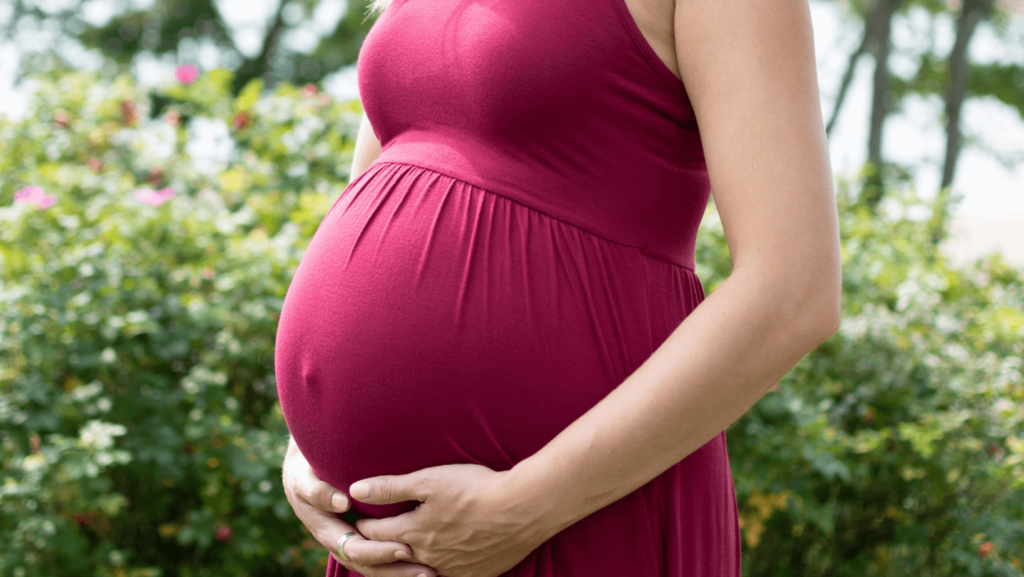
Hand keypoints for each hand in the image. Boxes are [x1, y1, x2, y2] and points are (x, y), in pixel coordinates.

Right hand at [282, 440, 438, 576]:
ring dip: (403, 571)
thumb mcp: (304, 479)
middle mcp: (341, 542)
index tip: (404, 548)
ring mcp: (353, 541)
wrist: (304, 470)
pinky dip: (402, 562)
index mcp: (327, 532)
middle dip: (397, 570)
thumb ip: (318, 491)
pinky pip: (383, 553)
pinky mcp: (365, 535)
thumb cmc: (305, 471)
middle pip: (370, 565)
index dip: (379, 552)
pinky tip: (429, 563)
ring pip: (378, 565)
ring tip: (432, 573)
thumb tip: (342, 502)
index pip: (355, 550)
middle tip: (426, 571)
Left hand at [350, 464, 547, 576]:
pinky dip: (435, 572)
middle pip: (393, 555)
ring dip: (408, 563)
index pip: (376, 532)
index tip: (357, 519)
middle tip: (371, 541)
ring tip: (404, 553)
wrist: (522, 508)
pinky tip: (436, 566)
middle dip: (379, 548)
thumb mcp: (429, 480)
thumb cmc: (475, 489)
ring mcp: (452, 569)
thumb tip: (355, 490)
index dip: (365, 524)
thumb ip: (390, 487)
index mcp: (414, 532)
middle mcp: (428, 557)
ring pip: (419, 571)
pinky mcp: (475, 574)